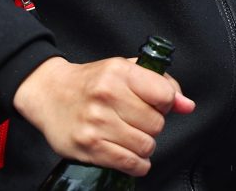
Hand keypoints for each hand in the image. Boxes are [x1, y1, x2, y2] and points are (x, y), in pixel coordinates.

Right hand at [13, 55, 196, 175]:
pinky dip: (137, 164)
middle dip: (152, 126)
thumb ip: (160, 84)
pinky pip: (129, 163)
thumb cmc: (91, 82)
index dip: (166, 104)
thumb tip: (187, 105)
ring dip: (144, 146)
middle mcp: (107, 95)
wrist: (49, 93)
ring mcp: (96, 123)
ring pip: (145, 146)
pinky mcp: (89, 146)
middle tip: (138, 121)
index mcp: (119, 72)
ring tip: (131, 137)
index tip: (155, 105)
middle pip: (156, 124)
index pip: (164, 95)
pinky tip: (131, 155)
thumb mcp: (124, 71)